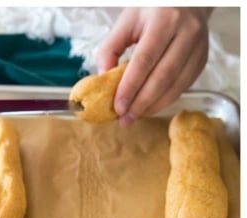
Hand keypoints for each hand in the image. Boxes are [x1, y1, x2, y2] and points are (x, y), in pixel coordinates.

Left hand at [96, 7, 211, 126]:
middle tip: (124, 119)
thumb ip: (110, 48)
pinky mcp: (202, 59)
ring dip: (153, 106)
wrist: (185, 2)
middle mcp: (187, 33)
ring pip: (176, 85)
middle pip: (163, 76)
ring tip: (134, 117)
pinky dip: (165, 100)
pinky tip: (150, 107)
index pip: (145, 60)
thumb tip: (103, 78)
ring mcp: (198, 47)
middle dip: (141, 103)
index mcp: (164, 21)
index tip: (118, 107)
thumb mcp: (126, 22)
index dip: (131, 87)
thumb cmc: (150, 12)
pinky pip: (184, 86)